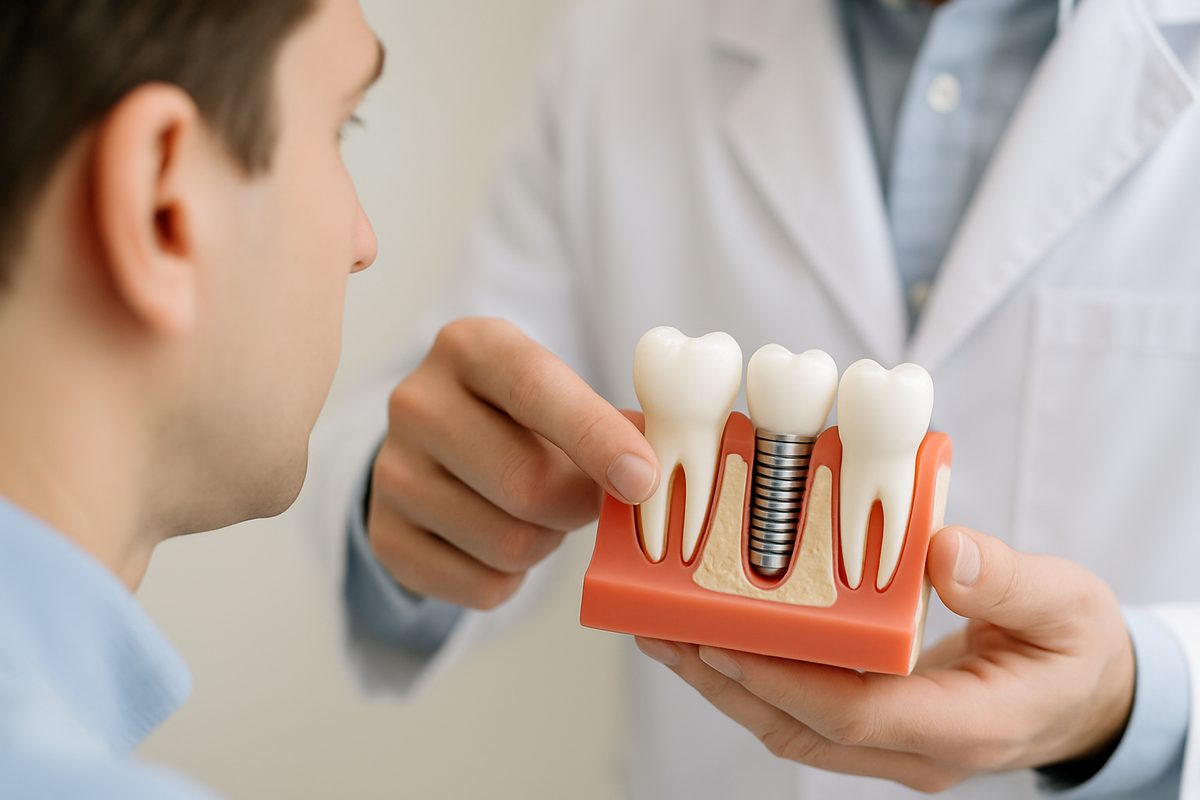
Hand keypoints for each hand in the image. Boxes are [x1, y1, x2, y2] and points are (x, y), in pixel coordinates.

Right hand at [368, 317, 658, 609]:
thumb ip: (614, 421)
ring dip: (546, 542)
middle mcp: (418, 402)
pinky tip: (501, 541)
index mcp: (471, 347)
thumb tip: (665, 463)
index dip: (595, 438)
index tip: (642, 480)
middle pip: (527, 484)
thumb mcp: (561, 392)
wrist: (437, 447)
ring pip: (508, 543)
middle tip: (587, 499)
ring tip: (537, 514)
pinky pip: (481, 587)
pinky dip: (511, 579)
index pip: (535, 388)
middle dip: (578, 505)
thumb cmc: (522, 416)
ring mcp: (392, 472)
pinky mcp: (385, 535)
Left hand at [635, 527, 1134, 792]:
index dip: (780, 679)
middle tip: (661, 629)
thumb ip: (1006, 579)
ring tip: (665, 633)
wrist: (1090, 694)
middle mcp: (920, 750)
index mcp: (967, 725)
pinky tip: (715, 641)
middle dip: (723, 682)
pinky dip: (754, 680)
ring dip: (724, 684)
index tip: (720, 636)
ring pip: (792, 729)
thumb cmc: (1078, 646)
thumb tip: (940, 551)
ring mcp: (897, 749)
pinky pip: (804, 715)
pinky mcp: (881, 730)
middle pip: (801, 729)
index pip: (854, 714)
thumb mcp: (1065, 603)